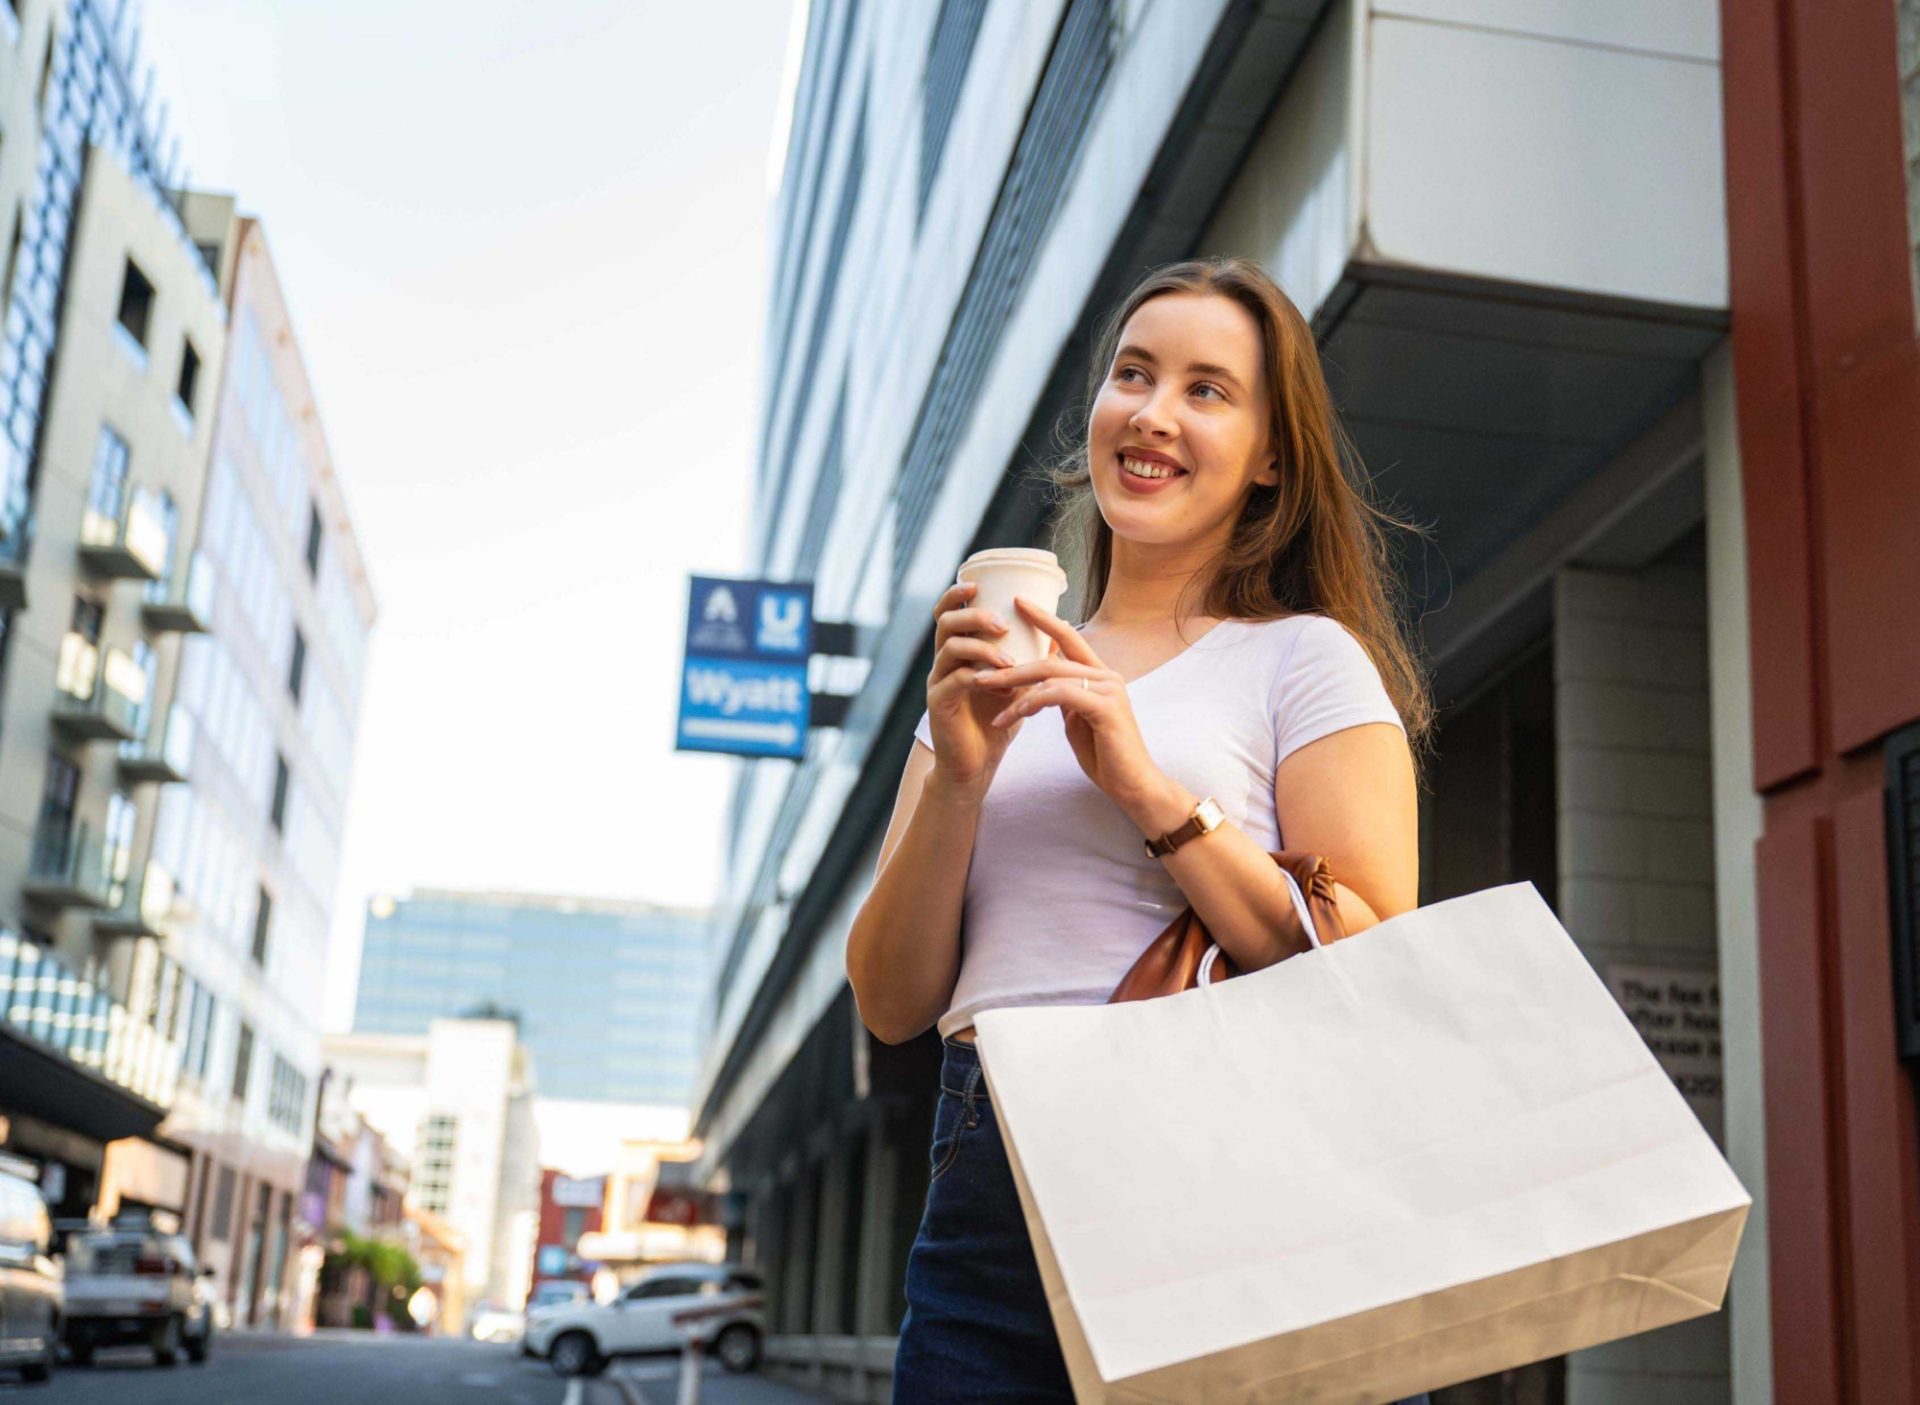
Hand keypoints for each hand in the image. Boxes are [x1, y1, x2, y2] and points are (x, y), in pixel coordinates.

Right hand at [923, 581, 1029, 793]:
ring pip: (950, 648)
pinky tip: (1001, 687)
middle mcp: (942, 662)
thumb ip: (1026, 657)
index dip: (957, 594)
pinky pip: (954, 680)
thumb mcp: (1014, 682)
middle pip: (946, 622)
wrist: (977, 763)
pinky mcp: (939, 704)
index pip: (948, 612)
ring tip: (1010, 659)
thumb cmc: (996, 719)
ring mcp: (937, 682)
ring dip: (982, 648)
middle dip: (974, 615)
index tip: (979, 584)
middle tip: (1002, 624)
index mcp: (957, 651)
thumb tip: (1058, 631)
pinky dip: (979, 678)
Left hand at [973, 598, 1171, 823]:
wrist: (1134, 786)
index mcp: (1101, 675)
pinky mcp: (1105, 707)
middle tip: (980, 667)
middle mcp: (1108, 676)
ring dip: (1013, 684)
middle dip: (1013, 662)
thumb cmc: (1106, 756)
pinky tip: (1010, 716)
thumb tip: (1042, 686)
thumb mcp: (1079, 719)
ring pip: (1051, 674)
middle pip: (1052, 657)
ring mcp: (1108, 690)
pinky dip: (1029, 703)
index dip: (1044, 619)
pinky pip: (1057, 695)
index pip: (1070, 638)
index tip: (1018, 602)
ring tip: (985, 691)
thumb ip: (1064, 697)